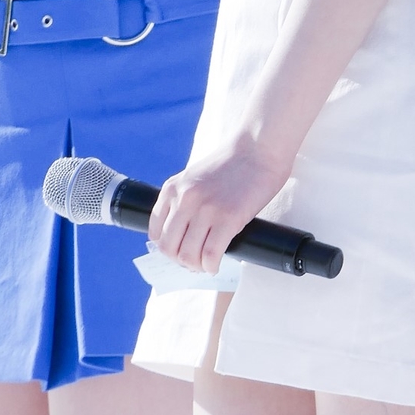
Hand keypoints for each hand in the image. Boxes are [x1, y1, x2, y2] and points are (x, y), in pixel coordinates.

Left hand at [149, 134, 290, 273]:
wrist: (258, 147)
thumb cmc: (232, 164)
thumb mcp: (196, 177)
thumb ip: (185, 199)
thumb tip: (182, 234)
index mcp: (173, 188)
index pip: (156, 231)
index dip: (167, 247)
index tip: (180, 250)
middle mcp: (185, 199)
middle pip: (169, 247)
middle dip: (180, 260)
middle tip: (195, 260)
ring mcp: (206, 209)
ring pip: (188, 256)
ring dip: (197, 266)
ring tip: (206, 263)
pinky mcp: (228, 218)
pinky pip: (210, 255)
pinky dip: (212, 266)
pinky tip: (216, 264)